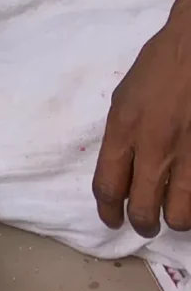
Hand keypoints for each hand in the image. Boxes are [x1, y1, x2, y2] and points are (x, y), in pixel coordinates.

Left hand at [93, 15, 190, 236]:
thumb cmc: (161, 64)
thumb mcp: (124, 97)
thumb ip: (121, 135)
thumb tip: (121, 166)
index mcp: (123, 131)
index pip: (107, 186)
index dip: (107, 211)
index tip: (111, 219)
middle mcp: (154, 146)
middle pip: (142, 208)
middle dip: (141, 225)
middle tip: (145, 226)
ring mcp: (188, 152)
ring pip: (180, 212)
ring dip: (174, 221)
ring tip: (173, 219)